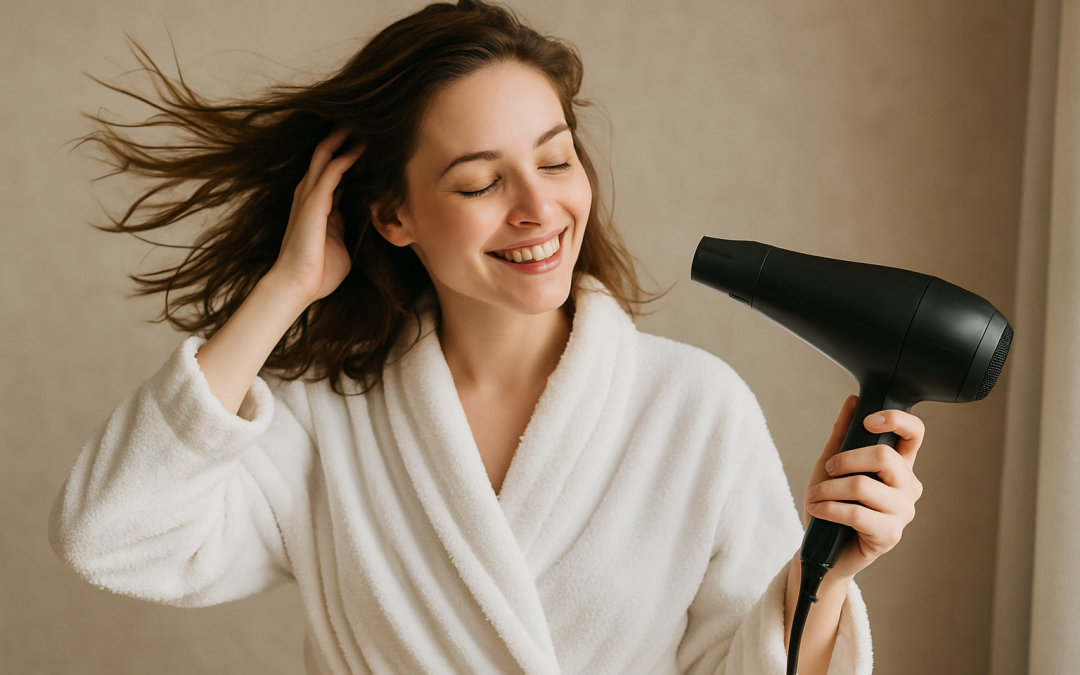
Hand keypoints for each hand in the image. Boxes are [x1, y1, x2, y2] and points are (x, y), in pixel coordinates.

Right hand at [267, 128, 363, 305]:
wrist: (297, 286)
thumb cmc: (320, 272)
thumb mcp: (339, 242)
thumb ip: (346, 226)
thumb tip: (362, 221)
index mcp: (317, 204)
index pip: (333, 169)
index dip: (349, 153)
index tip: (370, 141)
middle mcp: (310, 193)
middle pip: (326, 153)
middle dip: (344, 136)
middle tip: (365, 121)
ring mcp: (309, 195)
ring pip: (327, 154)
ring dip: (346, 139)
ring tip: (365, 124)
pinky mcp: (314, 201)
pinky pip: (333, 170)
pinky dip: (348, 156)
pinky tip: (362, 148)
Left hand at [803, 395, 924, 579]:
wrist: (822, 549)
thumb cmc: (831, 505)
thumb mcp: (832, 465)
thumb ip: (843, 435)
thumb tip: (852, 400)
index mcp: (899, 466)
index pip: (915, 434)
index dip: (897, 420)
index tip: (869, 421)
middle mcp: (908, 487)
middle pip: (884, 456)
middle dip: (845, 459)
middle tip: (827, 470)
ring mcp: (903, 512)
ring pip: (863, 486)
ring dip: (828, 489)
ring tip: (815, 495)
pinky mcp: (890, 535)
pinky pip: (856, 513)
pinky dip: (829, 508)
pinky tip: (818, 509)